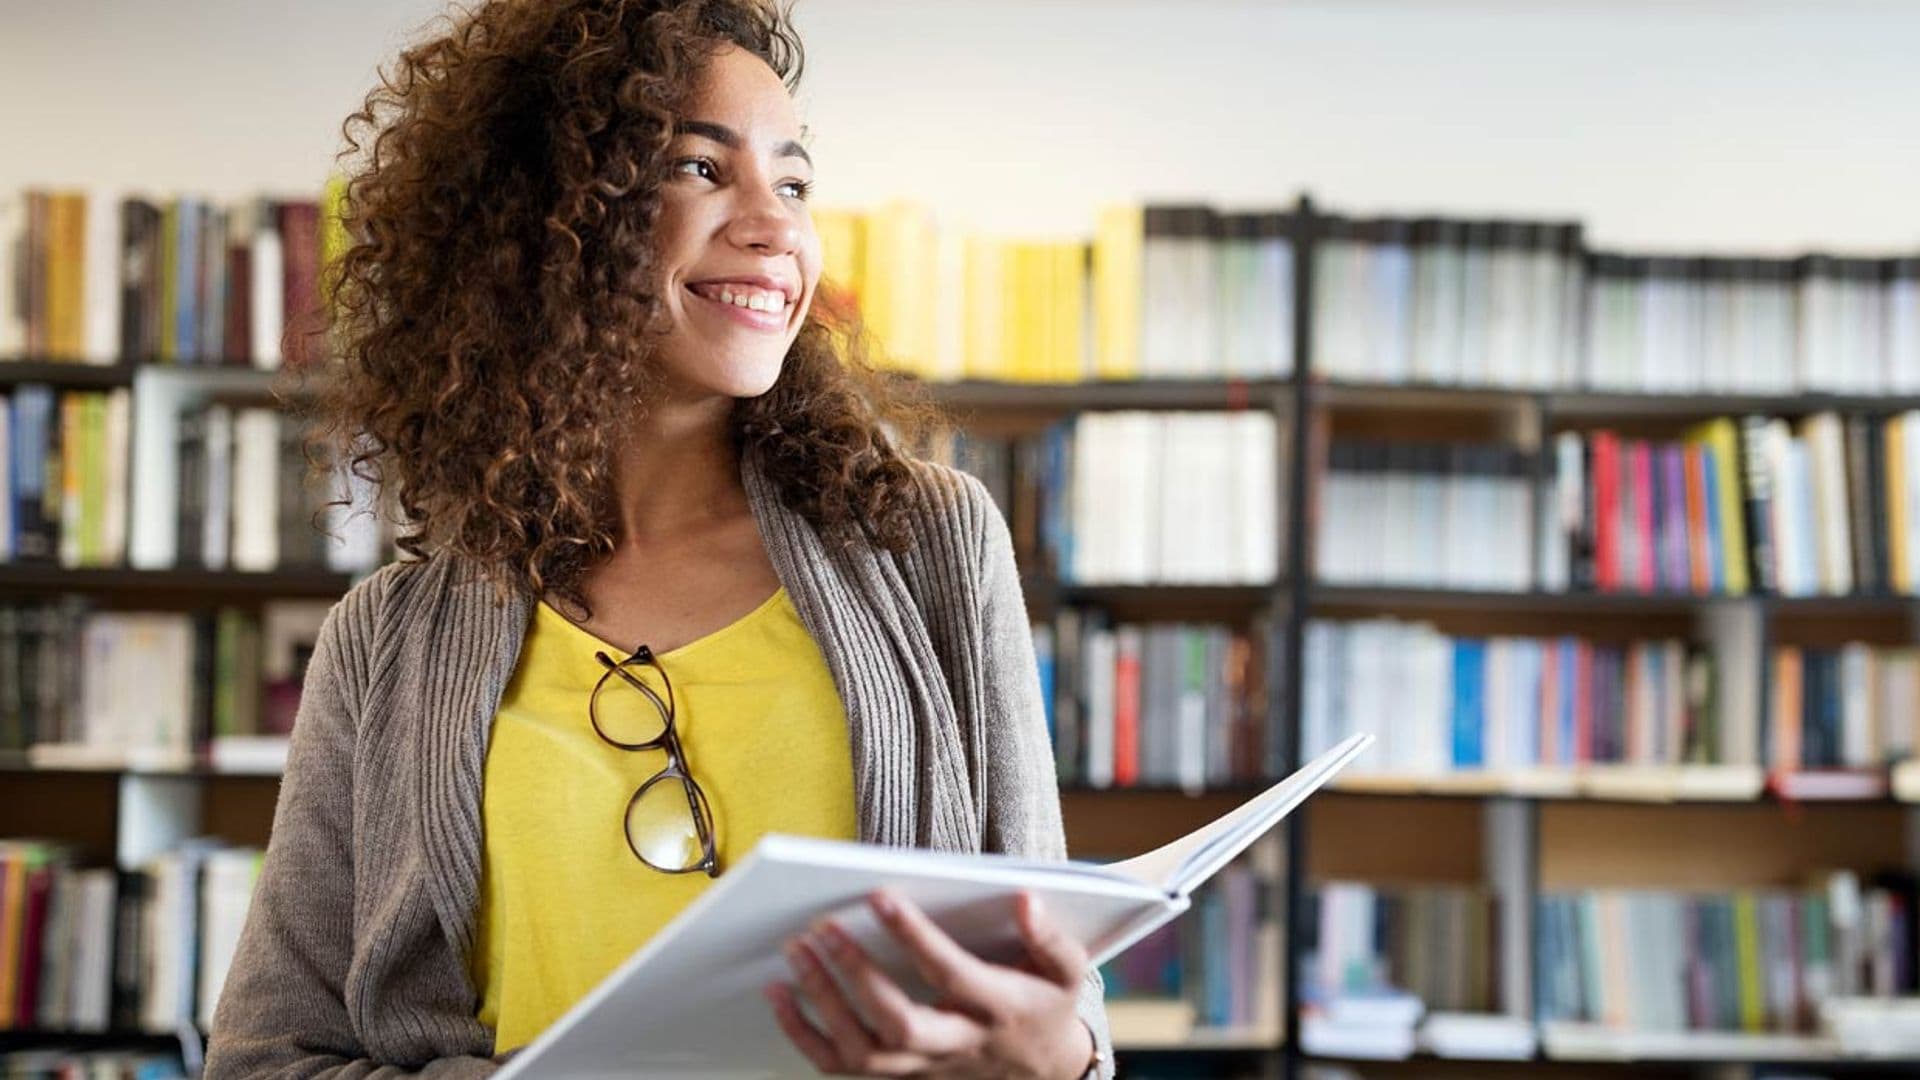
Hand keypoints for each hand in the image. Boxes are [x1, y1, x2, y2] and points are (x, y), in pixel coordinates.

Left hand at [763, 887, 1096, 1078]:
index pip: (950, 973)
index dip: (914, 936)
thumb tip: (1024, 899)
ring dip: (821, 1005)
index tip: (878, 895)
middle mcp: (958, 1044)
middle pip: (899, 1024)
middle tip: (821, 929)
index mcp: (998, 1009)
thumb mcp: (1066, 971)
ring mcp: (925, 1067)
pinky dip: (805, 1036)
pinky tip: (780, 997)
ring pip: (864, 1053)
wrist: (1045, 1071)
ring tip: (794, 954)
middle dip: (855, 976)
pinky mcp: (901, 1077)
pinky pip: (844, 1067)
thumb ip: (1049, 937)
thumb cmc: (1047, 1005)